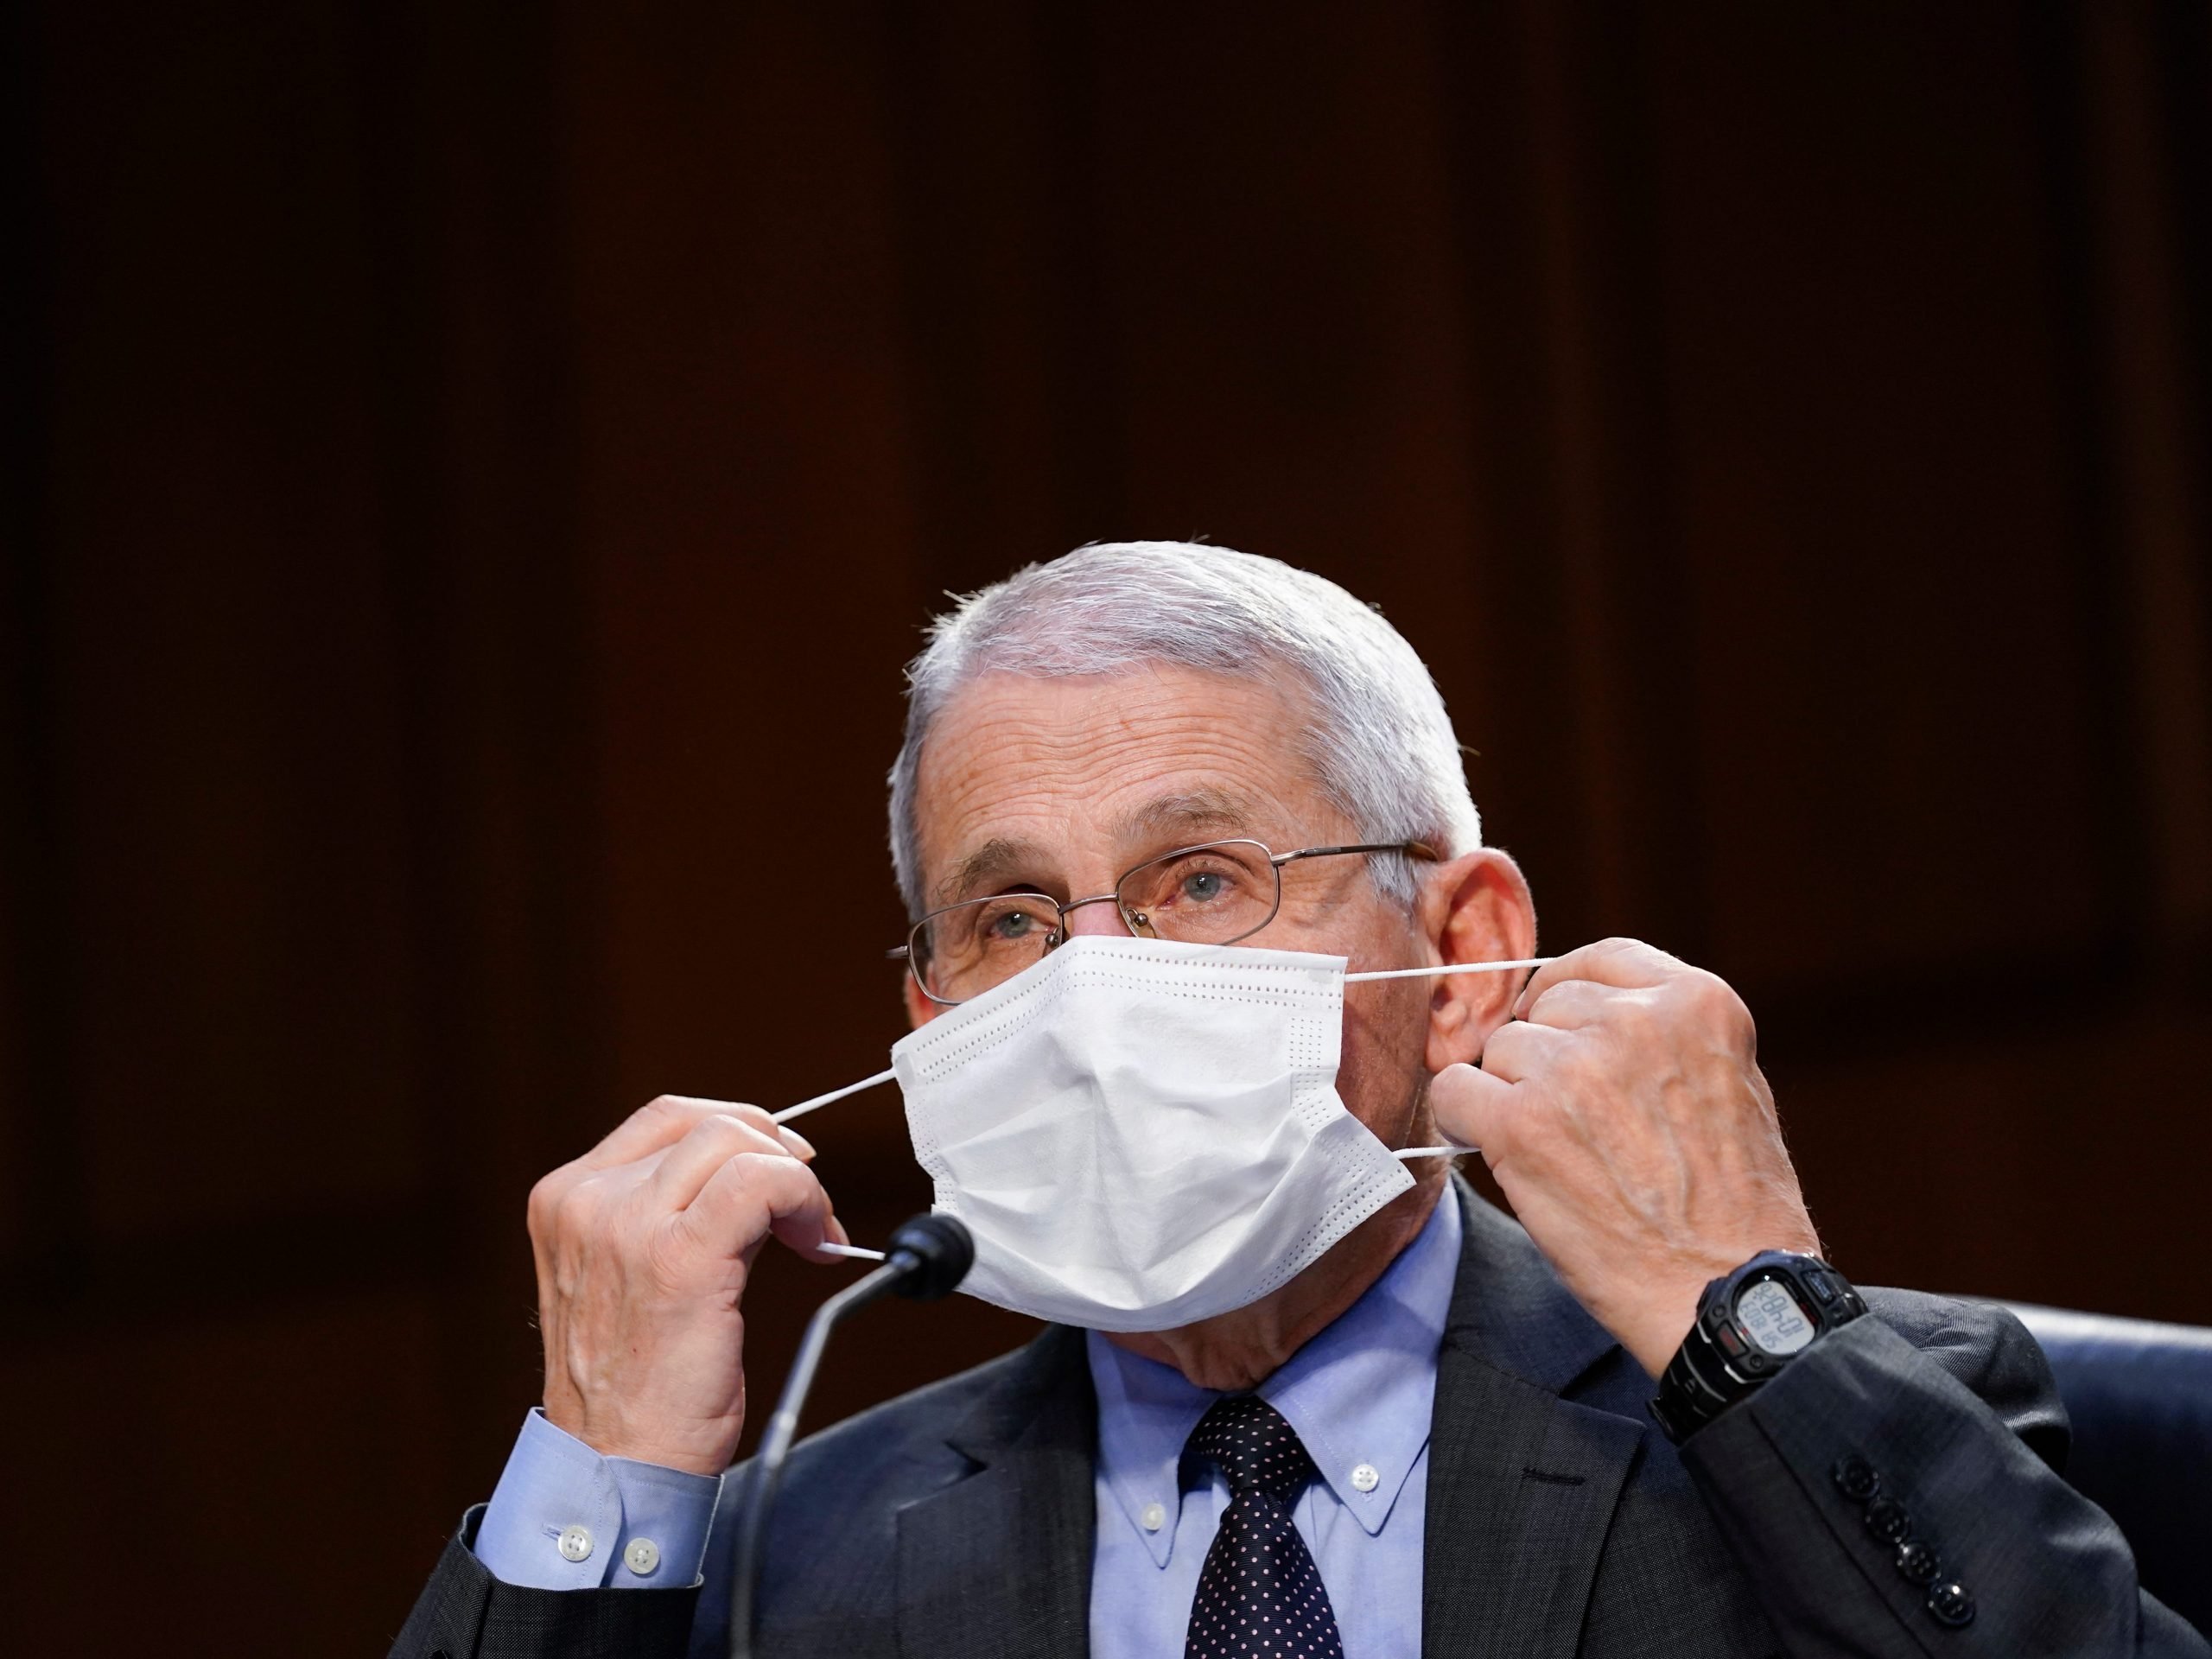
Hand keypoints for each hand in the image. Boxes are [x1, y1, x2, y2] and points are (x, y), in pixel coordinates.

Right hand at [527, 1095, 845, 1474]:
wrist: (615, 1469)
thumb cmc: (629, 1391)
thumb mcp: (623, 1277)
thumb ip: (662, 1216)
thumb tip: (747, 1173)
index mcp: (565, 1202)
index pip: (665, 1121)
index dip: (737, 1131)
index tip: (777, 1162)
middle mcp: (587, 1204)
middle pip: (704, 1122)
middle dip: (772, 1148)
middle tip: (805, 1199)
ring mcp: (628, 1226)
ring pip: (735, 1141)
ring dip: (793, 1178)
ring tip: (810, 1231)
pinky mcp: (679, 1258)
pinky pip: (762, 1181)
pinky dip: (803, 1197)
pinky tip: (816, 1241)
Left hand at [1430, 938, 1819, 1377]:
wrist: (1727, 1292)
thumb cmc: (1733, 1206)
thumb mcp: (1730, 1084)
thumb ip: (1664, 1037)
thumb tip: (1580, 1014)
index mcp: (1696, 1002)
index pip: (1600, 960)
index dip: (1567, 995)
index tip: (1557, 1025)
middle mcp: (1633, 1021)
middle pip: (1542, 1011)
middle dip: (1546, 1060)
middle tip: (1578, 1125)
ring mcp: (1573, 1069)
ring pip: (1499, 1052)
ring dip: (1513, 1096)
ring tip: (1563, 1155)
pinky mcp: (1521, 1123)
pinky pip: (1454, 1090)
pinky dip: (1463, 1120)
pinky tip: (1499, 1152)